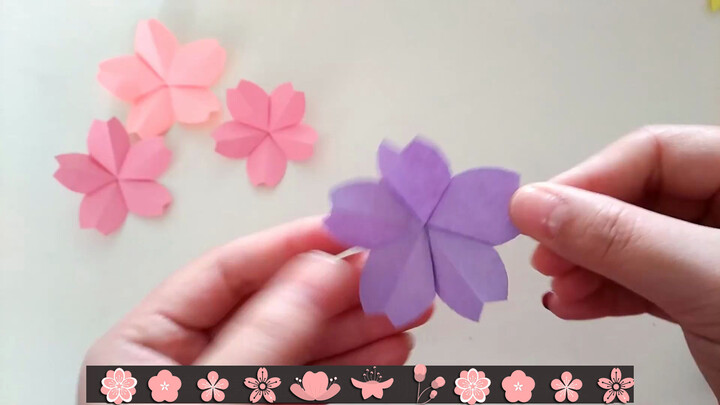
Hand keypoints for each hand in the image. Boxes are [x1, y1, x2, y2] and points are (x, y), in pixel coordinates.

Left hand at [78, 217, 429, 403]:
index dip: (292, 245)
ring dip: (360, 329)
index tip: (352, 230)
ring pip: (303, 348)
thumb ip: (270, 331)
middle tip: (398, 272)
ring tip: (410, 309)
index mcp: (146, 346)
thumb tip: (325, 265)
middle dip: (341, 291)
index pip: (228, 273)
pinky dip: (353, 372)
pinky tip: (390, 355)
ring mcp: (233, 395)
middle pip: (276, 308)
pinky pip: (314, 388)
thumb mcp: (220, 396)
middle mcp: (188, 366)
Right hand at [509, 126, 719, 397]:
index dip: (592, 179)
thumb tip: (533, 204)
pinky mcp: (708, 300)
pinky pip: (645, 283)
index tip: (536, 211)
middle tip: (543, 257)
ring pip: (638, 245)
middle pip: (642, 199)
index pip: (660, 153)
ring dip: (588, 267)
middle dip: (586, 231)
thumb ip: (620, 237)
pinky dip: (606, 294)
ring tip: (556, 291)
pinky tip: (575, 305)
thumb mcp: (711, 282)